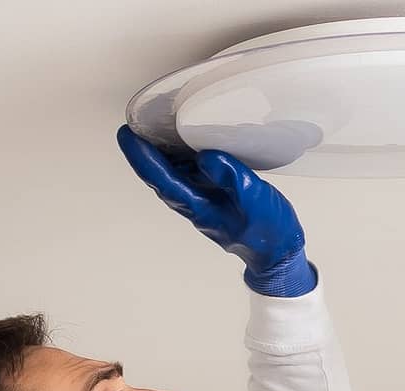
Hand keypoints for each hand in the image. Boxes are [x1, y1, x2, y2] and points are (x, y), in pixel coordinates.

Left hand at [116, 125, 317, 297]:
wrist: (277, 253)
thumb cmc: (269, 231)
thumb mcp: (255, 201)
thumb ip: (231, 178)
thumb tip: (205, 156)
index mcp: (198, 206)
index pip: (161, 179)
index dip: (142, 156)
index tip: (127, 134)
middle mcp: (193, 203)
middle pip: (159, 175)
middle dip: (144, 150)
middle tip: (134, 122)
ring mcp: (200, 200)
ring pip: (171, 174)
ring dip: (160, 152)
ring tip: (154, 126)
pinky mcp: (210, 196)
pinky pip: (187, 174)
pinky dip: (180, 157)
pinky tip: (185, 141)